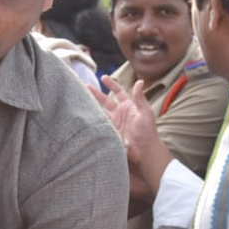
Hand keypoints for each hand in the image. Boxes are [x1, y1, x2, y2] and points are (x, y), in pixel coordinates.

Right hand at [92, 78, 173, 199]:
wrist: (143, 151)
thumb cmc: (147, 131)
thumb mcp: (145, 112)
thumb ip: (140, 97)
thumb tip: (140, 81)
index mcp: (129, 106)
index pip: (118, 92)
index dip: (111, 84)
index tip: (103, 77)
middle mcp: (119, 113)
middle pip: (105, 100)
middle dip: (95, 93)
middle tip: (85, 86)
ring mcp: (113, 123)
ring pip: (100, 111)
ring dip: (91, 105)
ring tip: (80, 98)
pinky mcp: (109, 132)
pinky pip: (99, 123)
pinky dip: (92, 119)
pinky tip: (84, 114)